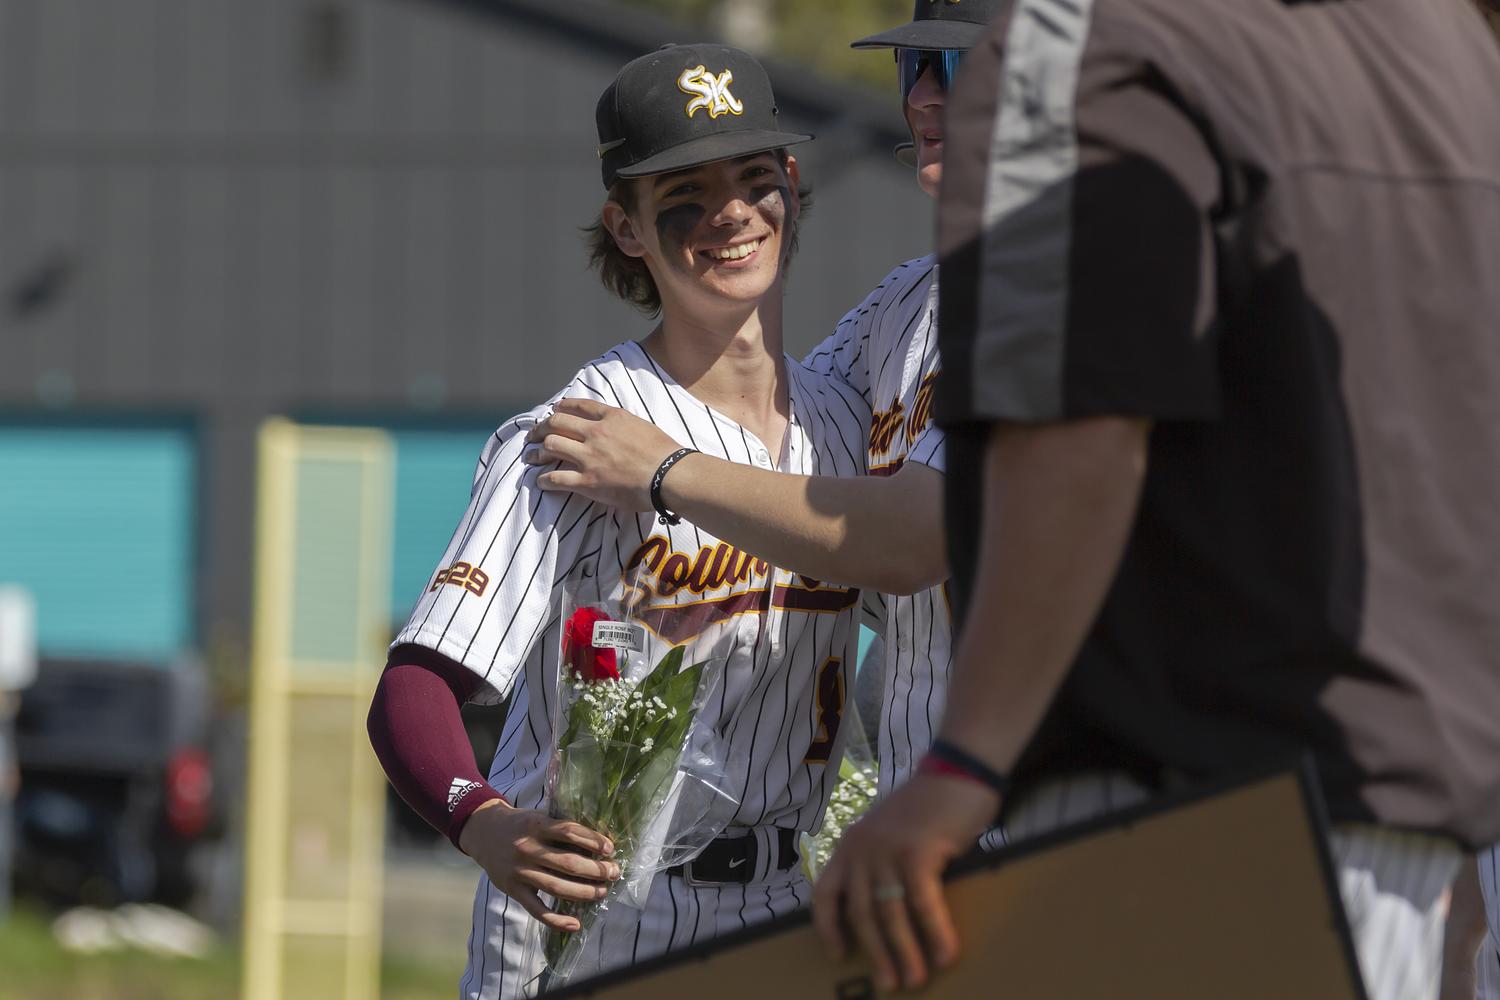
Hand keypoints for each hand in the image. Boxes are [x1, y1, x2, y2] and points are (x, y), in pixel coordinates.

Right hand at [458, 799, 619, 931]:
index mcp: (537, 825)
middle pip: (568, 863)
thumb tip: (596, 844)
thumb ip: (559, 828)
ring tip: (602, 891)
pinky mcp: (513, 890)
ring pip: (557, 887)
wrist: (483, 831)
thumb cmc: (520, 824)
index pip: (570, 832)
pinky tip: (575, 924)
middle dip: (596, 870)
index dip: (593, 840)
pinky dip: (557, 920)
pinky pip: (537, 909)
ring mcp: (519, 871)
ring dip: (584, 892)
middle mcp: (527, 848)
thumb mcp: (538, 817)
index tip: (610, 848)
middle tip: (613, 872)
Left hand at [523, 398, 680, 511]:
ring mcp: (589, 457)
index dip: (561, 408)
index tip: (554, 412)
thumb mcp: (643, 426)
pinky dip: (544, 480)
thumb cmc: (664, 453)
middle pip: (557, 424)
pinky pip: (556, 478)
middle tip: (534, 435)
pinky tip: (540, 482)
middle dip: (541, 428)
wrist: (669, 475)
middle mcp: (596, 433)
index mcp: (611, 417)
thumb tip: (615, 428)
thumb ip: (623, 424)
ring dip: (537, 452)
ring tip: (531, 457)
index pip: (578, 406)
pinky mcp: (588, 481)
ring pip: (551, 446)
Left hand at [812, 773, 998, 991]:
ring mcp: (886, 849)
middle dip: (875, 953)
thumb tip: (895, 914)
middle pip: (861, 913)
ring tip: (915, 980)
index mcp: (851, 844)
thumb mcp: (892, 833)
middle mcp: (861, 848)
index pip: (824, 892)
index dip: (828, 928)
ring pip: (889, 913)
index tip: (837, 955)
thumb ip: (885, 864)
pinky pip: (923, 903)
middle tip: (888, 984)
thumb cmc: (931, 805)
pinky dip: (935, 933)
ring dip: (903, 952)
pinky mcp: (916, 851)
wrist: (958, 770)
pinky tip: (945, 955)